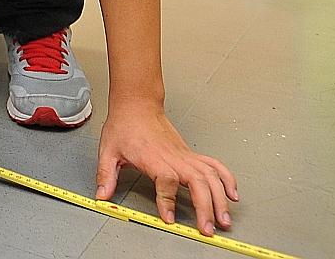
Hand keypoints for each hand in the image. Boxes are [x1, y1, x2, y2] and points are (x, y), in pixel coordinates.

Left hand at [96, 104, 238, 235]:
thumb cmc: (124, 126)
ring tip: (224, 220)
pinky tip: (232, 194)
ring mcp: (186, 156)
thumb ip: (105, 175)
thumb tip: (102, 196)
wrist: (137, 105)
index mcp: (154, 158)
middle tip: (207, 229)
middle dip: (205, 207)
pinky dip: (227, 179)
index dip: (168, 201)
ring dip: (220, 199)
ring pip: (211, 177)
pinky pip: (215, 166)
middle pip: (197, 183)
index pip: (166, 181)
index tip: (169, 218)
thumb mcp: (108, 151)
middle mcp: (174, 158)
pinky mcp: (191, 155)